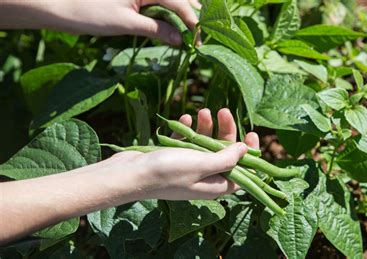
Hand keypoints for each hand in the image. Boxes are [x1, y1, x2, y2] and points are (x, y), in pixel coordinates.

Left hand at [0, 0, 200, 45]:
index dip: (192, 21)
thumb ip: (156, 29)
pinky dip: (166, 12)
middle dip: (191, 13)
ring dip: (180, 12)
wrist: (58, 6)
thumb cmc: (89, 13)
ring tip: (191, 28)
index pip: (178, 2)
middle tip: (200, 34)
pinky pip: (156, 1)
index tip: (198, 41)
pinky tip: (171, 23)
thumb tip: (180, 39)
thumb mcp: (126, 23)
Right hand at [112, 108, 259, 199]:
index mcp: (214, 186)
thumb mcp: (202, 165)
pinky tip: (186, 119)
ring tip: (203, 111)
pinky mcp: (172, 158)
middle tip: (223, 111)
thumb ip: (226, 159)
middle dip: (225, 132)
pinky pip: (186, 143)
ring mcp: (187, 168)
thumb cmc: (167, 172)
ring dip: (206, 127)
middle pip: (223, 154)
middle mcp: (203, 178)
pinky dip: (188, 130)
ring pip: (204, 145)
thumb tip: (245, 150)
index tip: (251, 133)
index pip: (242, 173)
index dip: (250, 154)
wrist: (129, 174)